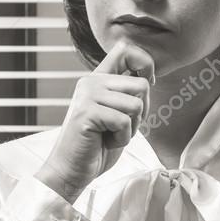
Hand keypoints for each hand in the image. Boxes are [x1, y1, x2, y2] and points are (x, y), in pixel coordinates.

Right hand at [35, 39, 154, 203]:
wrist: (72, 170)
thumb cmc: (96, 146)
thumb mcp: (116, 113)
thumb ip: (126, 93)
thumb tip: (148, 77)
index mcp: (98, 79)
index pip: (125, 49)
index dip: (145, 63)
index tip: (147, 84)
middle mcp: (91, 81)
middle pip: (141, 85)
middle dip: (142, 112)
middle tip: (121, 126)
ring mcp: (87, 95)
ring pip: (136, 104)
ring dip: (131, 128)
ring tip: (110, 134)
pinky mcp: (87, 112)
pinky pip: (124, 122)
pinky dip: (122, 138)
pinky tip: (105, 142)